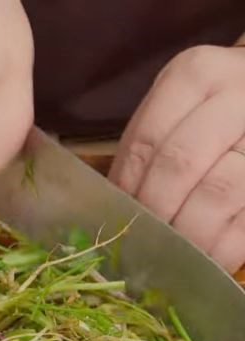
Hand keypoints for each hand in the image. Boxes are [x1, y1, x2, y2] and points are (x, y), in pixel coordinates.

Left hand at [109, 45, 244, 272]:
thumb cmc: (207, 116)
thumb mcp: (173, 112)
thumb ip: (143, 152)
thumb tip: (109, 213)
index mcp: (195, 76)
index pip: (146, 141)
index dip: (126, 189)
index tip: (115, 221)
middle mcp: (237, 94)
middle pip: (178, 165)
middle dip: (153, 213)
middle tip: (138, 245)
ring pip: (217, 193)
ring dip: (185, 236)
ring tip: (166, 259)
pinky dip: (221, 249)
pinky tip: (203, 262)